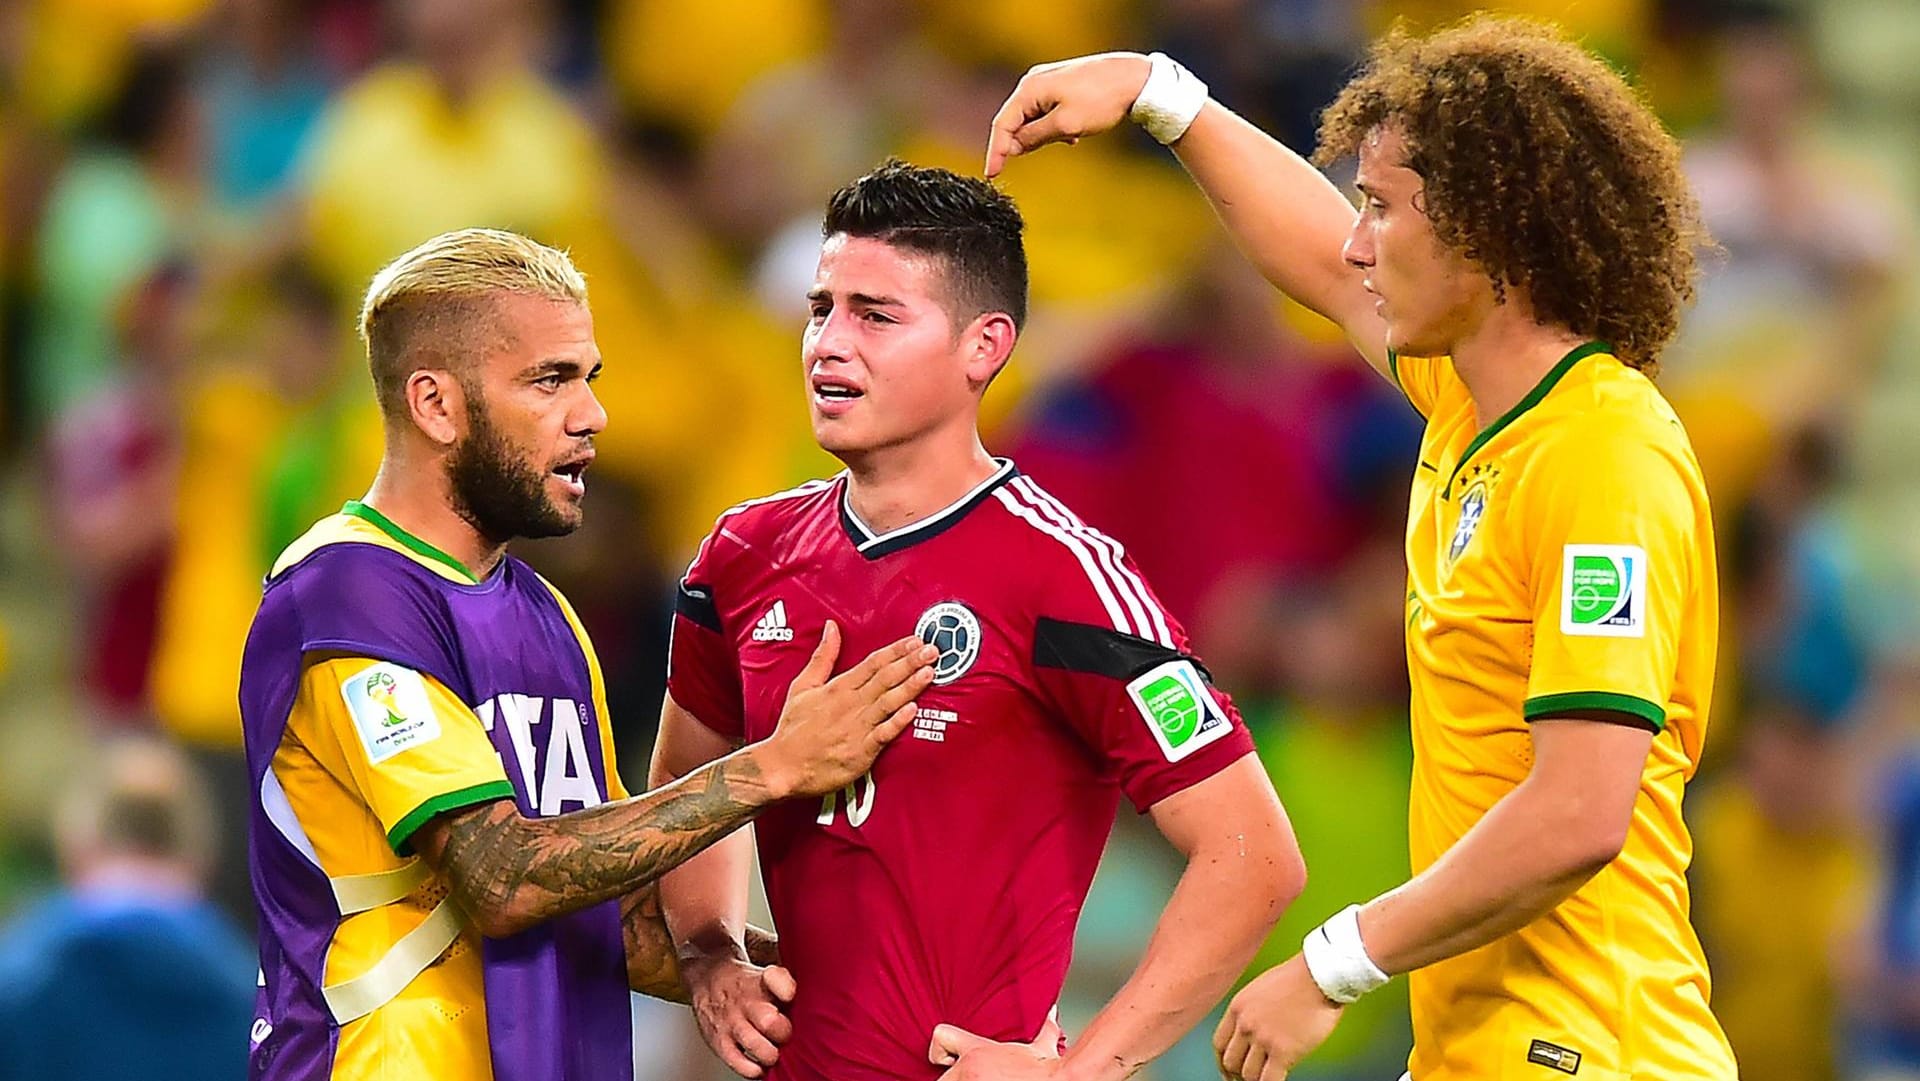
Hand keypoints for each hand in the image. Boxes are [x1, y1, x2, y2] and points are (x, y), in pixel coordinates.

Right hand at [683, 952, 797, 1078]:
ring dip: (771, 1054)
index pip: (776, 979)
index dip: (787, 990)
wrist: (708, 977)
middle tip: (788, 1035)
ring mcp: (732, 1023)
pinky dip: (753, 1069)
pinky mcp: (719, 1041)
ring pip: (756, 1045)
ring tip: (775, 1053)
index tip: (792, 997)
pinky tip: (760, 1066)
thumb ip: (790, 987)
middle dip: (784, 1033)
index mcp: (762, 982)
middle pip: (770, 1021)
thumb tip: (820, 1003)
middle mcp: (746, 1002)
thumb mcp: (767, 974)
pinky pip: (738, 1062)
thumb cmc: (747, 983)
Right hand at [757, 621, 935, 797]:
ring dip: (910, 686)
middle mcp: (850, 704)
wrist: (782, 767)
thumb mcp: (803, 686)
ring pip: (888, 702)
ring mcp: (856, 728)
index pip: (872, 663)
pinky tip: (913, 710)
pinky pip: (882, 734)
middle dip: (910, 662)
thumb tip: (831, 627)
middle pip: (885, 678)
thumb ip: (822, 657)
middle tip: (932, 649)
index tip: (915, 640)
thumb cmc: (792, 729)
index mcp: (838, 688)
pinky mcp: (860, 752)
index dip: (896, 651)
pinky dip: (897, 722)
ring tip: (929, 672)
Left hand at [929, 1011, 1064, 1079]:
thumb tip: (1052, 1011)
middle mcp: (969, 1071)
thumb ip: (1043, 1029)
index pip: (941, 1036)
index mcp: (978, 1052)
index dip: (942, 1048)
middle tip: (975, 1080)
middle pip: (942, 1076)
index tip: (949, 1059)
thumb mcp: (1042, 1049)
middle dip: (956, 1080)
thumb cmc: (1047, 1073)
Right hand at [985, 52, 1152, 176]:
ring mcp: (1048, 82)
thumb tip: (1014, 147)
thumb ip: (1034, 137)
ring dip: (1042, 135)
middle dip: (1019, 143)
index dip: (996, 151)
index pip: (1002, 124)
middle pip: (1015, 120)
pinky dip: (1053, 127)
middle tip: (1027, 161)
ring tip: (1066, 140)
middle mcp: (1034, 82)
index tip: (991, 174)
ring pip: (1032, 117)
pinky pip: (1046, 112)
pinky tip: (1072, 136)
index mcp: (1030, 89)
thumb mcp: (1065, 125)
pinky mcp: (1061, 85)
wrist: (1134, 79)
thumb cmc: (1101, 100)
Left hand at [1213, 955, 1343, 1080]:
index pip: (1219, 1045)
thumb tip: (1252, 1034)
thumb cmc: (1300, 978)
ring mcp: (1263, 1038)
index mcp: (1238, 1007)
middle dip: (1239, 1074)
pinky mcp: (1284, 1051)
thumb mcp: (1261, 988)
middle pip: (1231, 1062)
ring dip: (1257, 1080)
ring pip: (1248, 1075)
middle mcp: (1245, 1024)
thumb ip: (1252, 1010)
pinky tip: (1280, 1079)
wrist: (1321, 974)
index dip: (1224, 1062)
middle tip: (1252, 1078)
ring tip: (1268, 1077)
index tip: (1231, 1072)